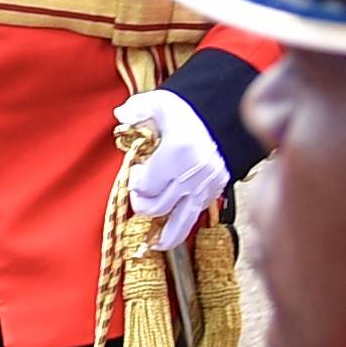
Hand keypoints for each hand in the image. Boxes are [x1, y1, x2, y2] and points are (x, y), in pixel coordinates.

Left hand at [112, 85, 229, 255]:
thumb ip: (138, 109)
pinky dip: (181, 225)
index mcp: (178, 152)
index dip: (135, 183)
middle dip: (143, 204)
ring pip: (181, 221)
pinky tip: (169, 233)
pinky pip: (195, 214)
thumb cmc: (189, 109)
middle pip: (158, 206)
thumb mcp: (160, 102)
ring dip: (165, 234)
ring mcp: (206, 186)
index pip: (146, 185)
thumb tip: (121, 114)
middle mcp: (193, 174)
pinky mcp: (215, 191)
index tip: (135, 171)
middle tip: (139, 195)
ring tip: (154, 244)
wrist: (224, 114)